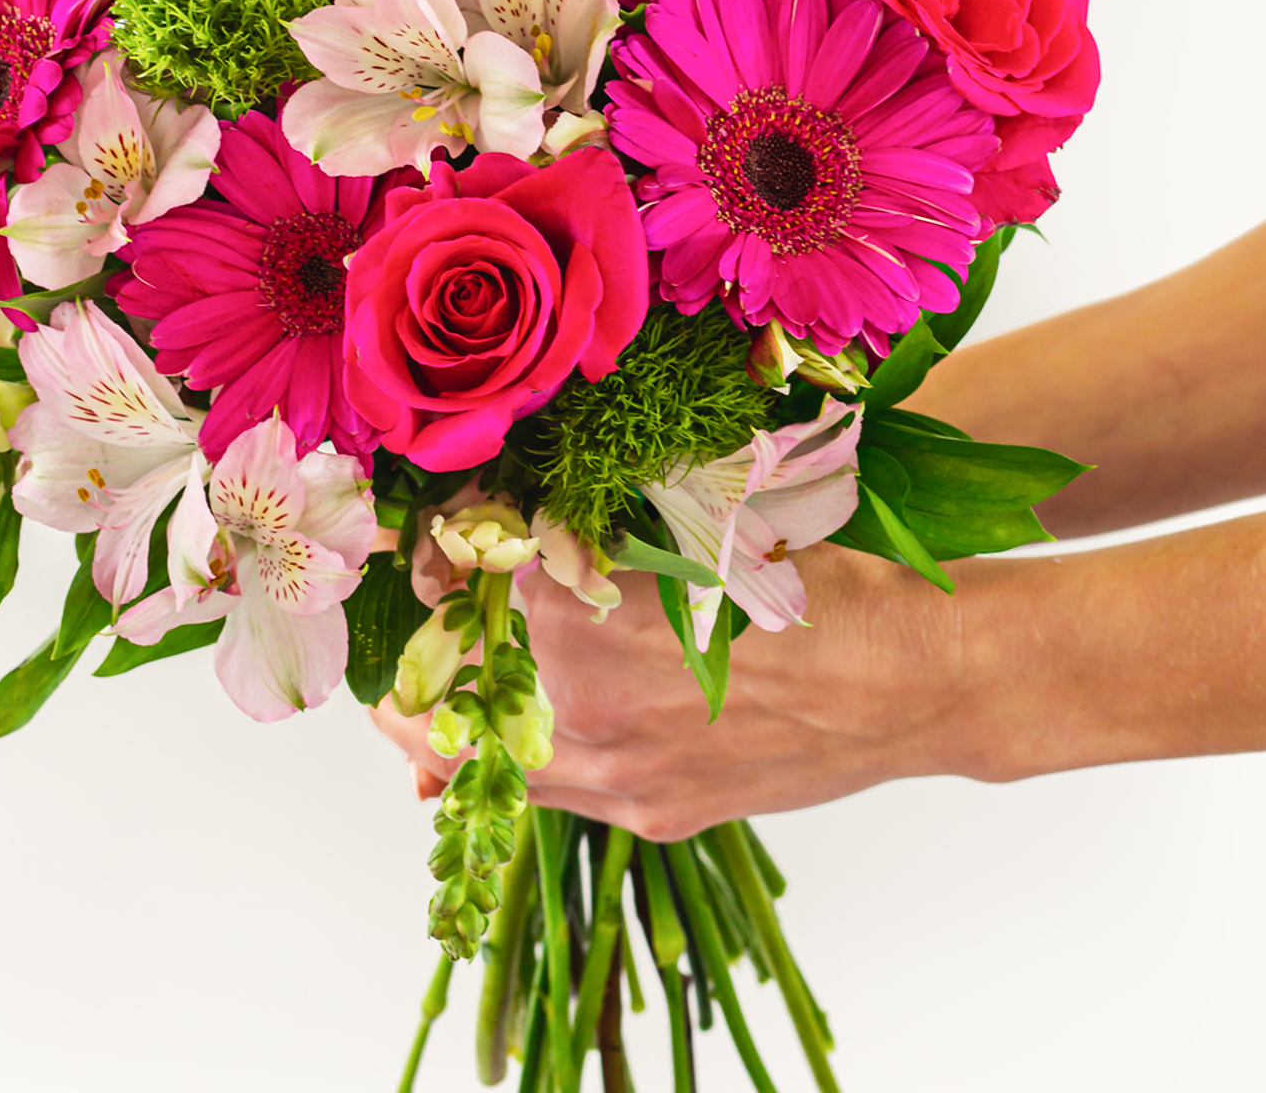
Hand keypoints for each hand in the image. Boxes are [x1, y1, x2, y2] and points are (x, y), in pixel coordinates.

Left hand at [372, 542, 974, 839]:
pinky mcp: (654, 811)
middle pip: (444, 686)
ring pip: (482, 763)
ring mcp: (618, 772)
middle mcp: (582, 705)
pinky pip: (551, 792)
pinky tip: (512, 732)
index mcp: (578, 611)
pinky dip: (516, 760)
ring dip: (447, 722)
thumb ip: (587, 517)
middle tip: (408, 620)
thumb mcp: (690, 510)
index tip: (421, 540)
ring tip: (426, 694)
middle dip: (418, 652)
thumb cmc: (806, 571)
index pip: (454, 583)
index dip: (428, 554)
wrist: (912, 673)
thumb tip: (497, 517)